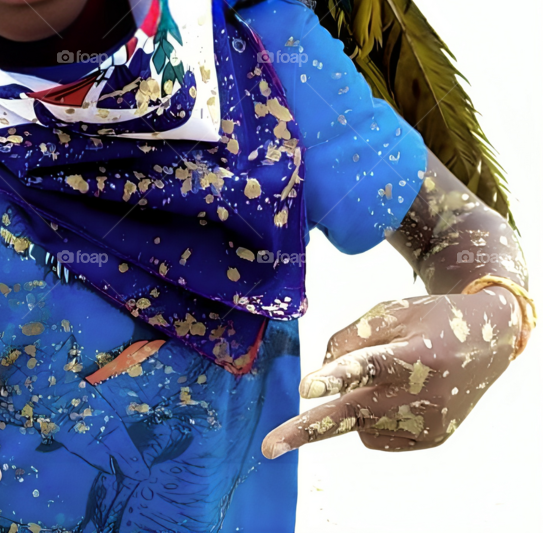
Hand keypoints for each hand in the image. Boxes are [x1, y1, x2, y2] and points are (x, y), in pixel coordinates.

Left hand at [262, 287, 519, 457]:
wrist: (487, 344)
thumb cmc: (428, 319)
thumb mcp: (390, 311)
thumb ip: (351, 338)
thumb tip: (320, 376)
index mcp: (414, 354)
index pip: (368, 365)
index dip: (336, 376)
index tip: (309, 388)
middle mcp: (422, 395)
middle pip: (354, 413)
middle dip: (309, 429)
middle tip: (269, 446)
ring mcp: (427, 424)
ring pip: (359, 420)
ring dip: (354, 402)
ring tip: (389, 375)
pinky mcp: (430, 440)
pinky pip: (376, 435)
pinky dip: (372, 416)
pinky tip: (396, 394)